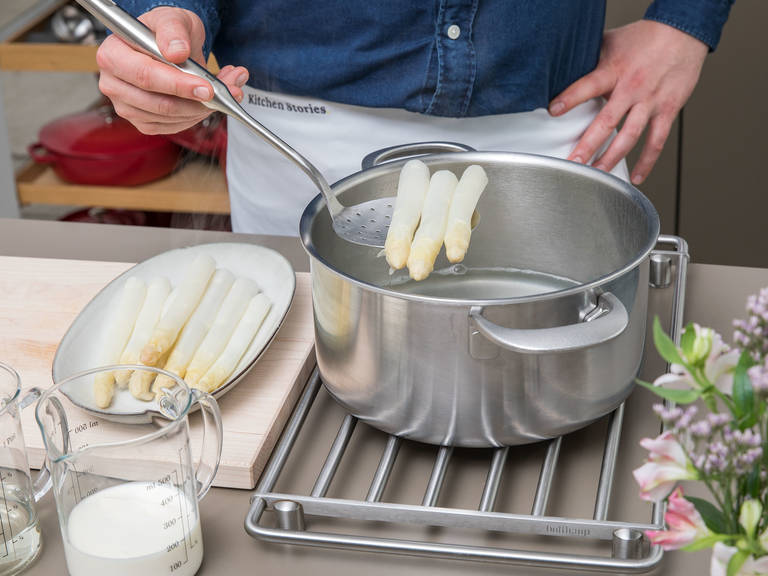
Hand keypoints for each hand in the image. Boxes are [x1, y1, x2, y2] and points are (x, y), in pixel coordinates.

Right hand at [96, 6, 248, 134]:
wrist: (170, 46)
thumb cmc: (165, 32)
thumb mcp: (172, 19)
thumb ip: (173, 31)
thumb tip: (177, 52)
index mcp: (112, 55)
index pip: (145, 76)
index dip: (178, 85)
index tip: (206, 87)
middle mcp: (114, 84)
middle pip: (159, 103)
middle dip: (197, 101)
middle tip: (224, 91)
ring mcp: (127, 107)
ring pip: (171, 118)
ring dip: (204, 108)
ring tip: (226, 89)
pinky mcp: (144, 122)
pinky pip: (175, 126)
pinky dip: (198, 116)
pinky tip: (210, 101)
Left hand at [549, 20, 707, 184]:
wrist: (684, 31)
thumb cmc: (645, 37)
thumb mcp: (611, 42)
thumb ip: (589, 59)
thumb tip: (562, 69)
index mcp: (615, 70)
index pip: (588, 85)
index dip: (570, 98)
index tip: (553, 111)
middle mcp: (632, 88)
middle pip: (607, 121)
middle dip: (588, 145)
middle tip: (573, 163)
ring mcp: (651, 101)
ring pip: (630, 136)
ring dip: (612, 158)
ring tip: (596, 175)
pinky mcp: (668, 110)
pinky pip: (657, 141)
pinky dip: (647, 161)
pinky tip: (635, 177)